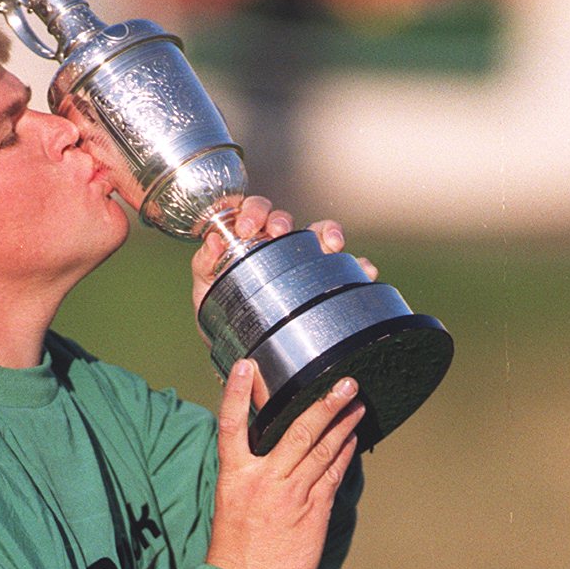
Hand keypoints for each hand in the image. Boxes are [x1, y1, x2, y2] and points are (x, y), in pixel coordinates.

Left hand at [192, 201, 378, 332]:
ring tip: (331, 245)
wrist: (245, 357)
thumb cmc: (224, 318)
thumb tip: (213, 240)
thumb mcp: (206, 292)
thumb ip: (205, 265)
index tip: (247, 227)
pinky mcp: (324, 283)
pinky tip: (365, 272)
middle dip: (282, 220)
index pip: (253, 212)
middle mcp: (276, 246)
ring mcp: (302, 262)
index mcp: (248, 242)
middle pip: (283, 219)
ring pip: (319, 234)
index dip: (252, 211)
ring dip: (327, 232)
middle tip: (277, 232)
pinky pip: (347, 268)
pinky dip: (359, 267)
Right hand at [205, 362, 364, 568]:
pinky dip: (345, 455)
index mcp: (234, 477)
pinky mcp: (312, 514)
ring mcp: (290, 497)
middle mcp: (263, 482)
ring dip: (343, 424)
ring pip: (323, 450)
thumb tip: (275, 451)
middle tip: (346, 382)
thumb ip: (252, 476)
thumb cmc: (234, 551)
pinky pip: (333, 476)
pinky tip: (353, 441)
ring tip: (358, 404)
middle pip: (298, 431)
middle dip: (325, 403)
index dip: (238, 394)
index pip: (232, 426)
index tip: (246, 366)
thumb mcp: (232, 505)